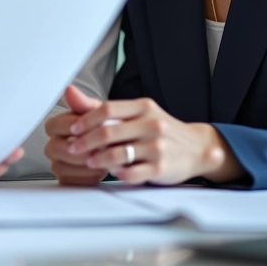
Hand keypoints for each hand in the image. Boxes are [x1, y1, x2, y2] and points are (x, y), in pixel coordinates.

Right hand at [44, 86, 108, 185]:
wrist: (117, 148)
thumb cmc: (103, 128)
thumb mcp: (97, 113)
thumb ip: (83, 104)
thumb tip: (69, 89)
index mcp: (58, 126)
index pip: (53, 125)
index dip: (69, 127)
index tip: (84, 128)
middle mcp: (55, 144)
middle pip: (55, 148)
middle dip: (78, 148)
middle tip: (97, 147)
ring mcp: (59, 163)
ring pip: (62, 166)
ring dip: (84, 164)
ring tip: (103, 158)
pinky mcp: (67, 180)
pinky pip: (71, 181)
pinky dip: (87, 177)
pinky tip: (100, 170)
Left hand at [64, 87, 242, 184]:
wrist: (197, 148)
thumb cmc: (159, 129)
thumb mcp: (136, 112)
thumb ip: (102, 106)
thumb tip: (69, 92)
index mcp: (143, 107)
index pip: (108, 108)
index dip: (86, 119)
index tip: (73, 128)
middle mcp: (152, 124)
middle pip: (109, 131)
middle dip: (86, 141)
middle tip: (73, 148)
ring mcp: (158, 147)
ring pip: (118, 154)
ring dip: (98, 159)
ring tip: (89, 161)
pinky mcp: (162, 168)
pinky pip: (132, 173)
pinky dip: (118, 173)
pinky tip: (112, 173)